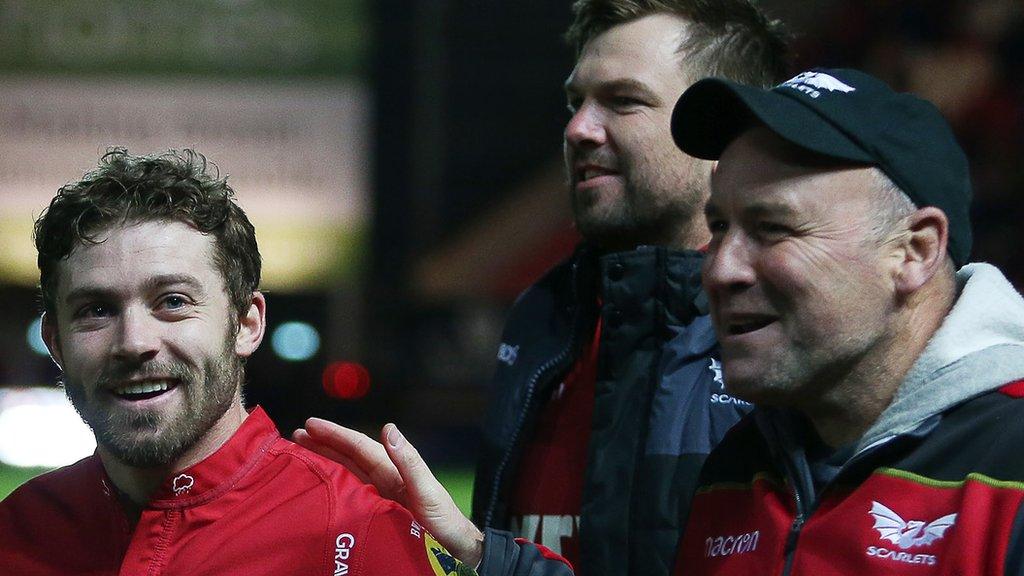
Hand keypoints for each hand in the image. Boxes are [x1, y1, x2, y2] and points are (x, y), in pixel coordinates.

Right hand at [294, 420, 483, 565]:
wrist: (454, 551)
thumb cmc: (444, 522)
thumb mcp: (427, 491)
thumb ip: (409, 462)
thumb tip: (388, 428)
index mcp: (394, 471)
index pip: (359, 447)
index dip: (335, 435)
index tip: (310, 425)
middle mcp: (383, 480)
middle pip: (348, 457)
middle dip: (323, 444)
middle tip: (295, 435)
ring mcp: (377, 497)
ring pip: (345, 474)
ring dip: (324, 462)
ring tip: (299, 453)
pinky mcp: (374, 515)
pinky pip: (348, 496)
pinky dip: (332, 487)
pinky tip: (317, 486)